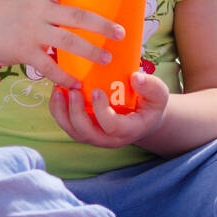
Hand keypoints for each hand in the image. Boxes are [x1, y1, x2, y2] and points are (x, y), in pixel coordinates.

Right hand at [0, 0, 126, 89]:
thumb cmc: (3, 15)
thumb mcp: (27, 2)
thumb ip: (49, 8)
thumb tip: (78, 18)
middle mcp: (39, 11)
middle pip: (76, 15)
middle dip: (101, 25)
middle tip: (120, 33)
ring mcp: (32, 32)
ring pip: (68, 41)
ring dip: (91, 51)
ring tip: (107, 59)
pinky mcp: (24, 52)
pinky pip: (49, 67)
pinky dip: (64, 76)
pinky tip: (76, 84)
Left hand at [50, 71, 169, 147]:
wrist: (143, 118)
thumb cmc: (150, 104)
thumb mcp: (159, 94)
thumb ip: (151, 86)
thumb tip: (135, 77)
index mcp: (129, 130)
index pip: (112, 127)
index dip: (102, 111)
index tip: (97, 91)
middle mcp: (110, 139)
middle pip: (87, 134)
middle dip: (76, 113)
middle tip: (73, 91)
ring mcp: (96, 137)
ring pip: (74, 132)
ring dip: (62, 113)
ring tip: (58, 90)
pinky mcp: (85, 131)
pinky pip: (68, 125)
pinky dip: (59, 110)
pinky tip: (57, 92)